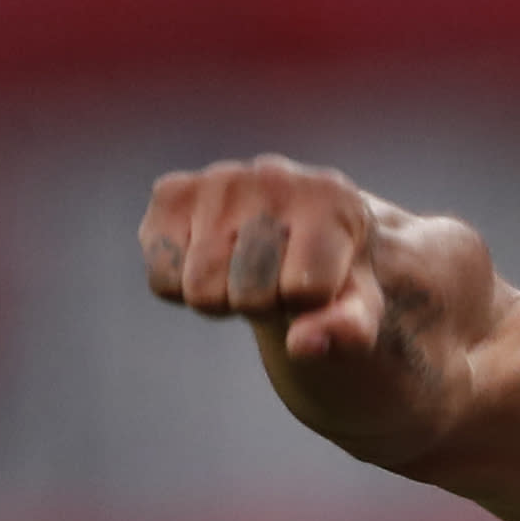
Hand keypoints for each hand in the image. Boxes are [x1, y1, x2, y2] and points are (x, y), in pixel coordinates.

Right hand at [139, 154, 499, 466]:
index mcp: (335, 199)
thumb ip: (347, 329)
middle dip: (262, 304)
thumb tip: (304, 344)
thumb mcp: (358, 310)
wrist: (291, 238)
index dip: (306, 304)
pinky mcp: (171, 192)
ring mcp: (219, 179)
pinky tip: (210, 259)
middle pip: (248, 294)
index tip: (317, 284)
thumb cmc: (336, 278)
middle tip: (276, 281)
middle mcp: (276, 176)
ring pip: (200, 289)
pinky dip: (181, 285)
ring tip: (245, 270)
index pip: (303, 291)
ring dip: (221, 298)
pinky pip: (161, 276)